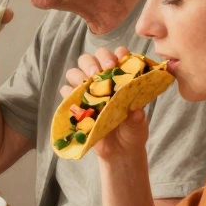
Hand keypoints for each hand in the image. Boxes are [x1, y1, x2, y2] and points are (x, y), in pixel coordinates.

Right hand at [58, 46, 148, 160]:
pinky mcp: (76, 104)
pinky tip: (77, 99)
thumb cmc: (132, 132)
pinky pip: (66, 92)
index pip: (118, 56)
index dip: (118, 54)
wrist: (119, 152)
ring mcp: (87, 91)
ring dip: (80, 73)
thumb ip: (137, 118)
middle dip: (96, 60)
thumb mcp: (139, 126)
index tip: (121, 60)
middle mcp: (102, 81)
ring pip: (75, 71)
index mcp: (121, 79)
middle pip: (92, 58)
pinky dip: (69, 92)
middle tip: (103, 69)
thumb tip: (135, 111)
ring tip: (88, 81)